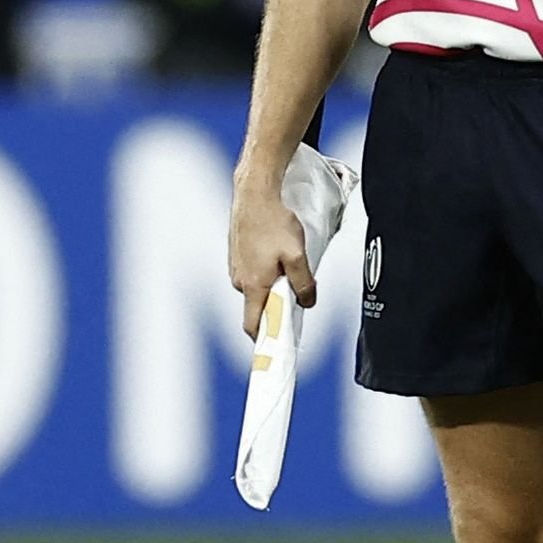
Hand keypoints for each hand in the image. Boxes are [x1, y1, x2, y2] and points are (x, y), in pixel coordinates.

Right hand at [227, 170, 312, 339]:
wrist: (255, 192)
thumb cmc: (274, 221)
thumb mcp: (298, 255)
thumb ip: (303, 283)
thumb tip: (307, 302)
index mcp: (253, 285)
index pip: (252, 325)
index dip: (263, 340)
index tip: (273, 349)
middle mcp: (239, 279)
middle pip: (257, 305)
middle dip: (275, 304)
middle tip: (296, 291)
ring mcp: (235, 266)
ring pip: (255, 286)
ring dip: (270, 284)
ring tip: (287, 262)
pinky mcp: (235, 253)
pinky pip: (251, 271)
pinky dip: (264, 269)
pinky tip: (275, 251)